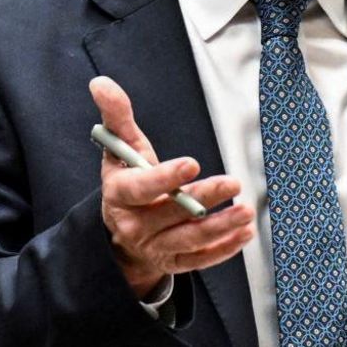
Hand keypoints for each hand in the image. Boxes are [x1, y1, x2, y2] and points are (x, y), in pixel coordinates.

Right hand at [91, 76, 253, 295]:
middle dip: (203, 199)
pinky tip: (243, 233)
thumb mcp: (121, 149)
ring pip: (189, 239)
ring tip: (245, 212)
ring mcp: (154, 247)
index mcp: (119, 194)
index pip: (141, 188)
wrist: (122, 228)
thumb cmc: (128, 178)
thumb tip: (101, 83)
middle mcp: (134, 225)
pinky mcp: (172, 262)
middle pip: (171, 213)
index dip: (165, 177)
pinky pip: (199, 260)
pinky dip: (223, 248)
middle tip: (232, 183)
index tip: (192, 164)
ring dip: (220, 227)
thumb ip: (116, 116)